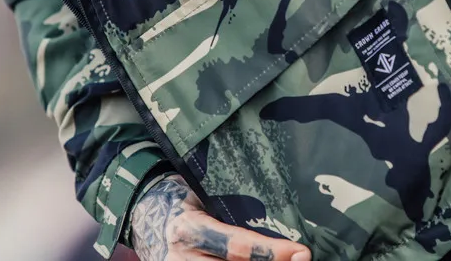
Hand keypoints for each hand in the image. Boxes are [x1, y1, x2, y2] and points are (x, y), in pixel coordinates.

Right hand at [131, 174, 310, 260]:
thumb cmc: (186, 199)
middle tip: (302, 260)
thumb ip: (234, 210)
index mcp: (189, 229)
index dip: (272, 252)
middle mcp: (182, 258)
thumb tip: (282, 218)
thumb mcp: (205, 196)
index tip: (301, 252)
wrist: (148, 215)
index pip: (238, 246)